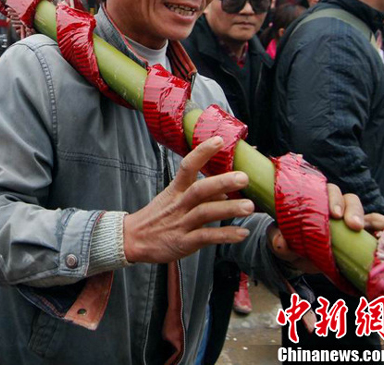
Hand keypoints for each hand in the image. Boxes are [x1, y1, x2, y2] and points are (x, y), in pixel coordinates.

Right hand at [122, 137, 253, 263]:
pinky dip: (225, 235)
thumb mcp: (173, 200)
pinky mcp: (183, 242)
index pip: (187, 166)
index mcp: (175, 190)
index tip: (219, 140)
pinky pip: (206, 237)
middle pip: (199, 189)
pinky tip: (242, 232)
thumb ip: (199, 195)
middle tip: (243, 177)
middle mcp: (178, 204)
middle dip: (222, 182)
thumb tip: (225, 192)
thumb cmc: (157, 217)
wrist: (133, 239)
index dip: (202, 152)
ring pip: (205, 213)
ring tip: (250, 207)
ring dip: (228, 209)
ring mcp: (181, 223)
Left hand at [266, 185, 383, 272]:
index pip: (322, 191)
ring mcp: (352, 218)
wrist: (305, 260)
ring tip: (370, 231)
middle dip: (350, 208)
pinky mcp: (367, 232)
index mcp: (313, 204)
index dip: (330, 198)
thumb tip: (280, 242)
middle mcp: (334, 207)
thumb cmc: (293, 246)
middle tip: (349, 224)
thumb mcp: (283, 245)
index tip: (333, 214)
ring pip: (364, 209)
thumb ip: (278, 241)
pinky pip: (382, 226)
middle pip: (346, 197)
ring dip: (369, 217)